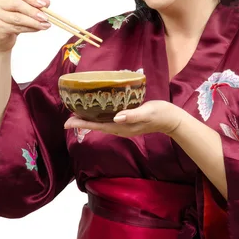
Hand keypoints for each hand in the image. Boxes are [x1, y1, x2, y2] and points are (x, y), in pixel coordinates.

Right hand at [0, 0, 51, 52]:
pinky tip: (37, 29)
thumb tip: (47, 1)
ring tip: (45, 25)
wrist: (1, 39)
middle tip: (45, 17)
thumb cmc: (12, 21)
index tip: (44, 4)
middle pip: (17, 4)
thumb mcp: (24, 11)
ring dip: (33, 22)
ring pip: (18, 18)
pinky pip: (16, 28)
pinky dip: (29, 29)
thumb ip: (35, 4)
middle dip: (33, 11)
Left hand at [64, 100, 183, 137]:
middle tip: (67, 119)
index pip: (97, 126)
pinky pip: (108, 119)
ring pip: (101, 123)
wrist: (171, 118)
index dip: (82, 124)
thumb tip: (117, 117)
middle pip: (96, 126)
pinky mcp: (126, 120)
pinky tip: (95, 111)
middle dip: (81, 123)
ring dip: (89, 120)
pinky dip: (99, 116)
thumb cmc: (160, 114)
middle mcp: (120, 128)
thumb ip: (132, 115)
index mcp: (122, 127)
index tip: (68, 122)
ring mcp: (123, 125)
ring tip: (77, 115)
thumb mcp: (147, 113)